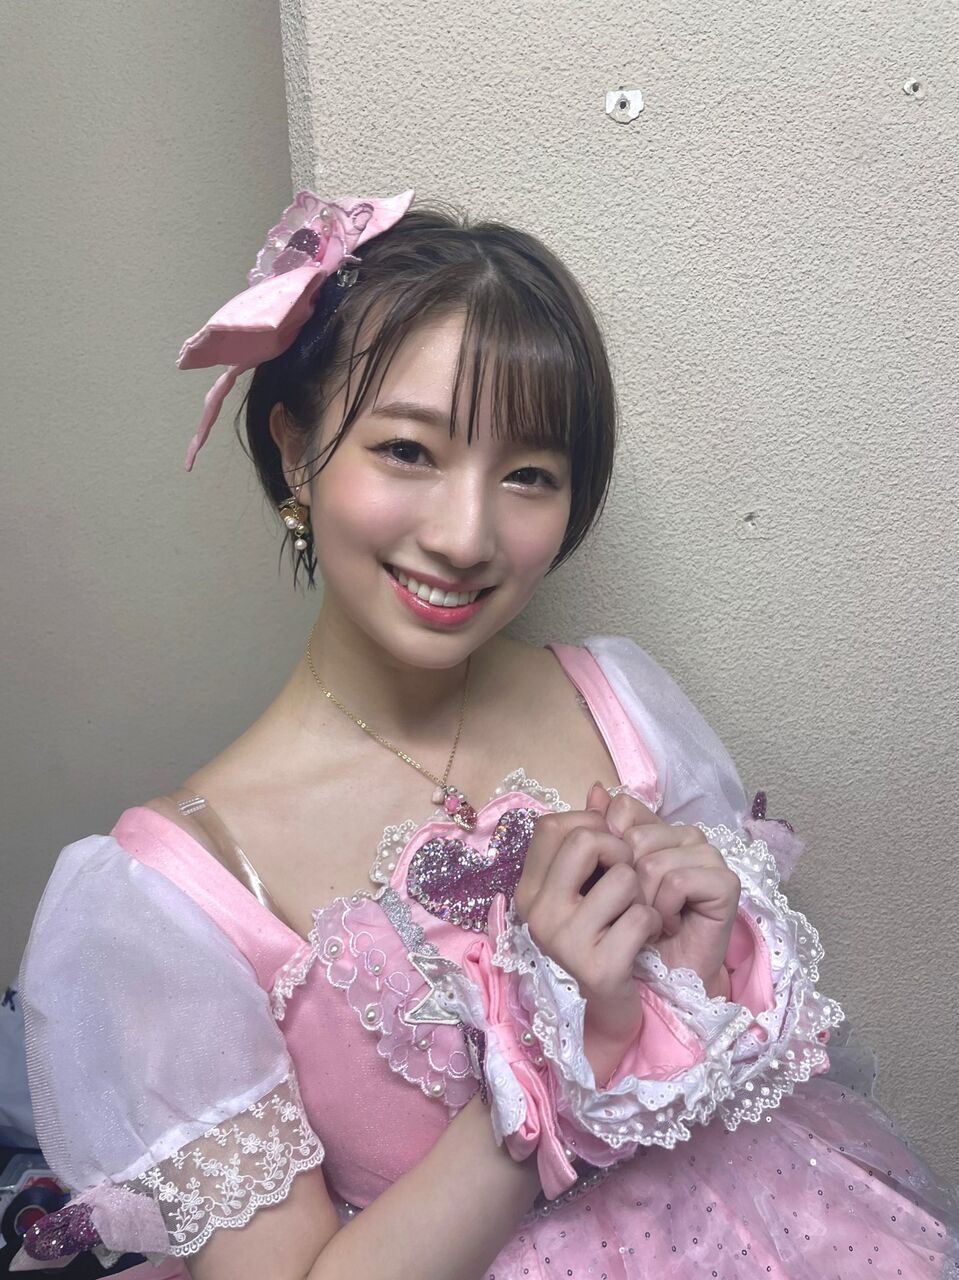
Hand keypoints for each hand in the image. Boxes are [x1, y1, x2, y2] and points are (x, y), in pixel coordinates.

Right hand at [512, 807, 664, 1076]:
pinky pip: (642, 917)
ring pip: (625, 879)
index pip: (554, 825)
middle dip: (621, 854)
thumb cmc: (605, 936)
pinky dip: (654, 925)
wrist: (613, 1008)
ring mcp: (563, 942)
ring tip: (634, 918)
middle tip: (626, 883)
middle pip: (587, 840)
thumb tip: (601, 790)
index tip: (608, 853)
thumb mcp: (594, 883)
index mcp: (528, 889)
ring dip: (642, 897)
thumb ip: (596, 835)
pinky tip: (643, 942)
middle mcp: (536, 913)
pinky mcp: (597, 967)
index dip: (593, 828)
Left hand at [588, 784, 741, 998]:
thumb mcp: (602, 880)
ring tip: (651, 919)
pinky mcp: (725, 882)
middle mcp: (684, 835)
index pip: (623, 808)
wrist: (662, 973)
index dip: (607, 847)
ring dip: (643, 902)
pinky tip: (669, 924)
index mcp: (656, 828)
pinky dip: (664, 910)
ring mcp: (708, 855)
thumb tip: (594, 788)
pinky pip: (677, 882)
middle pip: (634, 838)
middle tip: (633, 910)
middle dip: (623, 883)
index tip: (608, 882)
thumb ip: (598, 836)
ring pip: (653, 862)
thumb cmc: (630, 927)